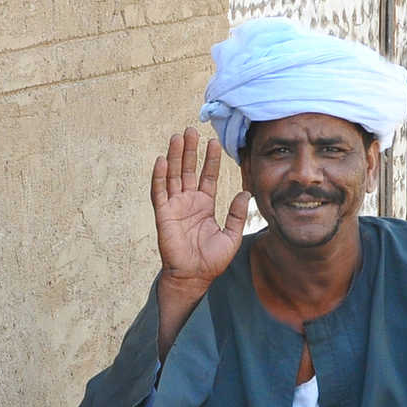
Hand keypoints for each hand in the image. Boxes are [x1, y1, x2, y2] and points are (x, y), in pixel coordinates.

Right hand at [152, 127, 250, 355]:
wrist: (194, 277)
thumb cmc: (212, 261)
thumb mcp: (231, 236)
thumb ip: (237, 214)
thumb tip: (246, 193)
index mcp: (204, 205)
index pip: (207, 176)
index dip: (209, 160)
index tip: (214, 142)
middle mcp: (188, 202)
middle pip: (188, 170)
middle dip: (190, 150)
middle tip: (191, 129)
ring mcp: (174, 206)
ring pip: (173, 176)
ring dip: (175, 156)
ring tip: (177, 137)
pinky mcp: (163, 214)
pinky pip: (160, 192)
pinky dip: (160, 176)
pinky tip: (162, 160)